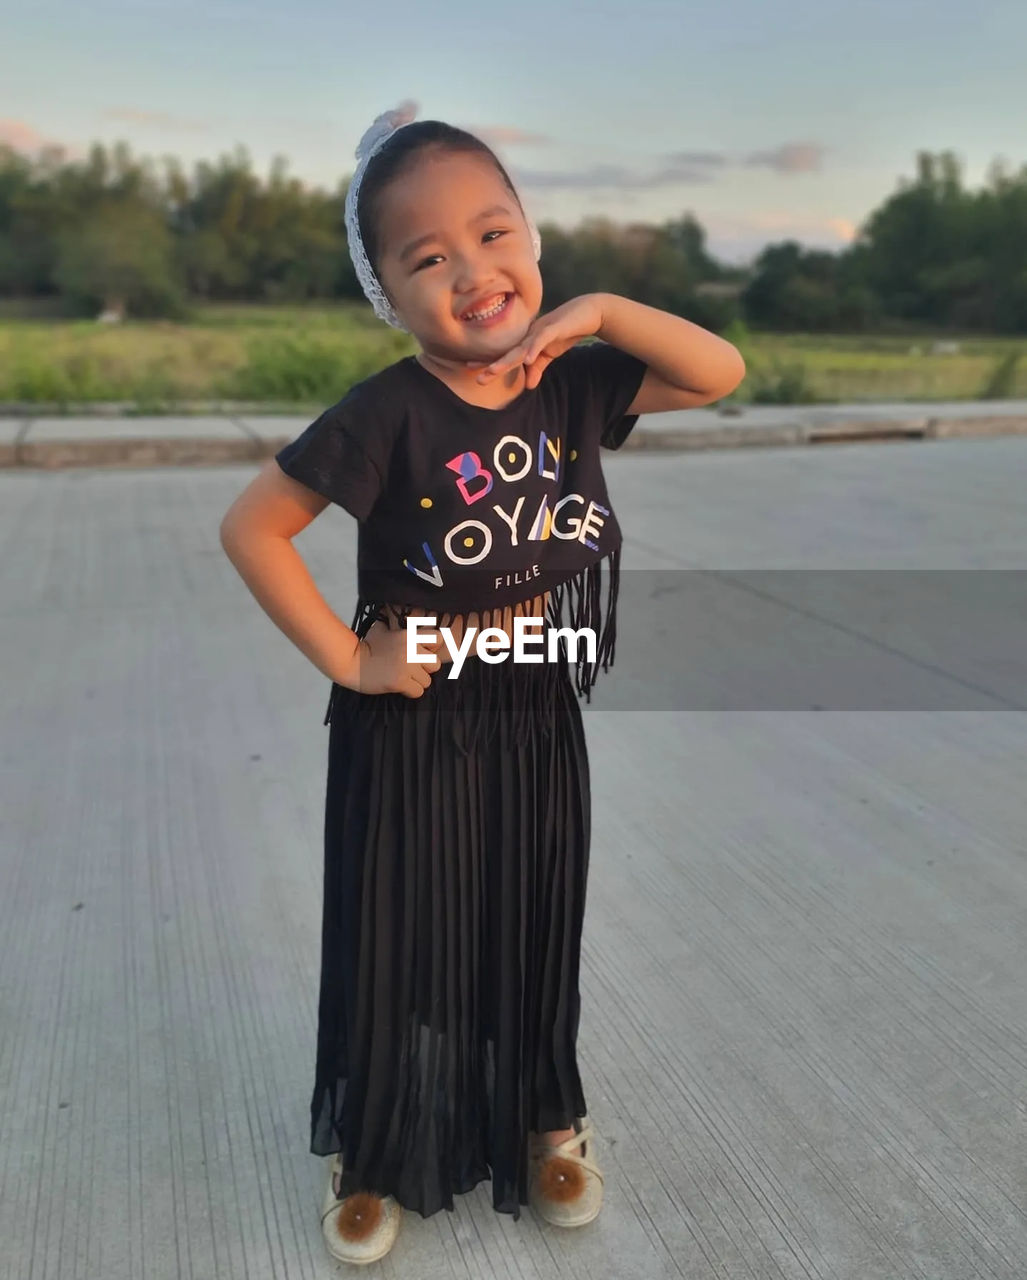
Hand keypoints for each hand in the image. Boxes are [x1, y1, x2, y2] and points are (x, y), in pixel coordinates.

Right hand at [339, 619, 443, 696]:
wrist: (351, 662)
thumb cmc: (367, 646)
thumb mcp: (382, 629)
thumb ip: (397, 627)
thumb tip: (401, 620)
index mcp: (409, 636)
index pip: (438, 639)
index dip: (432, 648)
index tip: (423, 652)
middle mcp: (411, 650)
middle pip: (436, 664)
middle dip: (425, 669)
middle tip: (411, 670)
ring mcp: (406, 667)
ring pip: (427, 681)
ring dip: (417, 682)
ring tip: (403, 678)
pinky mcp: (400, 681)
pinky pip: (418, 692)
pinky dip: (410, 692)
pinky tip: (399, 686)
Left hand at [469, 294, 605, 388]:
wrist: (588, 313)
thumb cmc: (566, 331)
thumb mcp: (550, 354)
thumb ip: (538, 368)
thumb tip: (529, 386)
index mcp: (526, 341)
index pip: (506, 354)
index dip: (489, 361)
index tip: (471, 368)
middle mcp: (529, 335)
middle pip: (509, 353)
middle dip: (493, 365)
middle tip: (477, 378)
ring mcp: (540, 330)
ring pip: (521, 347)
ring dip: (507, 360)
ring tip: (493, 371)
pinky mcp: (555, 328)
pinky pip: (541, 340)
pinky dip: (534, 349)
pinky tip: (527, 360)